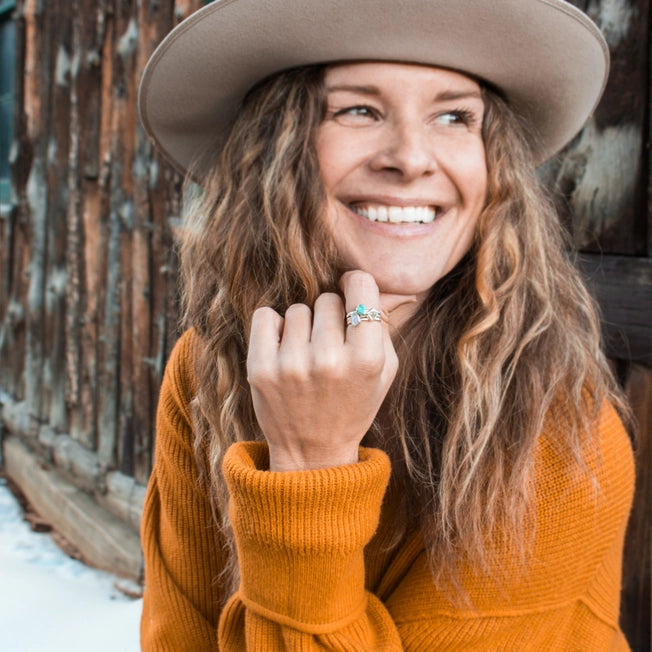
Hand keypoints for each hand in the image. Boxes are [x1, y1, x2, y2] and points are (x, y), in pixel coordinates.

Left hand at [247, 271, 415, 470]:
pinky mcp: (261, 369)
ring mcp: (292, 365)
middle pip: (327, 299)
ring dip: (304, 326)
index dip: (356, 285)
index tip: (351, 291)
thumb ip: (383, 324)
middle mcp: (329, 361)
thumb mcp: (384, 371)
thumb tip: (378, 284)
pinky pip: (266, 316)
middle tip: (330, 343)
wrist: (313, 453)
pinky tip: (284, 349)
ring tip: (307, 354)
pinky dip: (274, 327)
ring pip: (298, 309)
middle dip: (330, 315)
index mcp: (366, 360)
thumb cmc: (353, 405)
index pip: (361, 287)